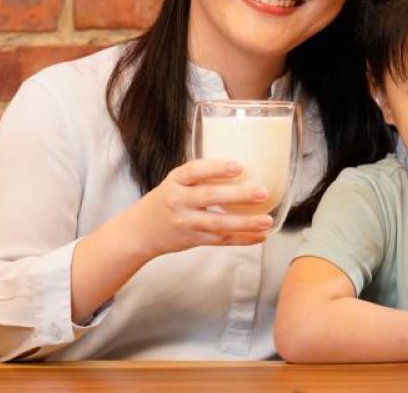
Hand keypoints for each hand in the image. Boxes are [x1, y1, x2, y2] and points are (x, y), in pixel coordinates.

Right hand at [123, 159, 274, 256]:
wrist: (140, 232)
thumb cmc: (165, 200)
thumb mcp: (175, 182)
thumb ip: (200, 176)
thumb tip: (242, 166)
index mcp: (174, 181)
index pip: (194, 171)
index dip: (216, 168)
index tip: (239, 166)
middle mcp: (178, 201)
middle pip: (209, 197)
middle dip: (238, 196)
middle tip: (263, 193)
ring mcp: (185, 223)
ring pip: (218, 224)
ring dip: (245, 223)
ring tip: (267, 221)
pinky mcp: (192, 240)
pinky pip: (220, 240)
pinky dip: (241, 239)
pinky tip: (260, 236)